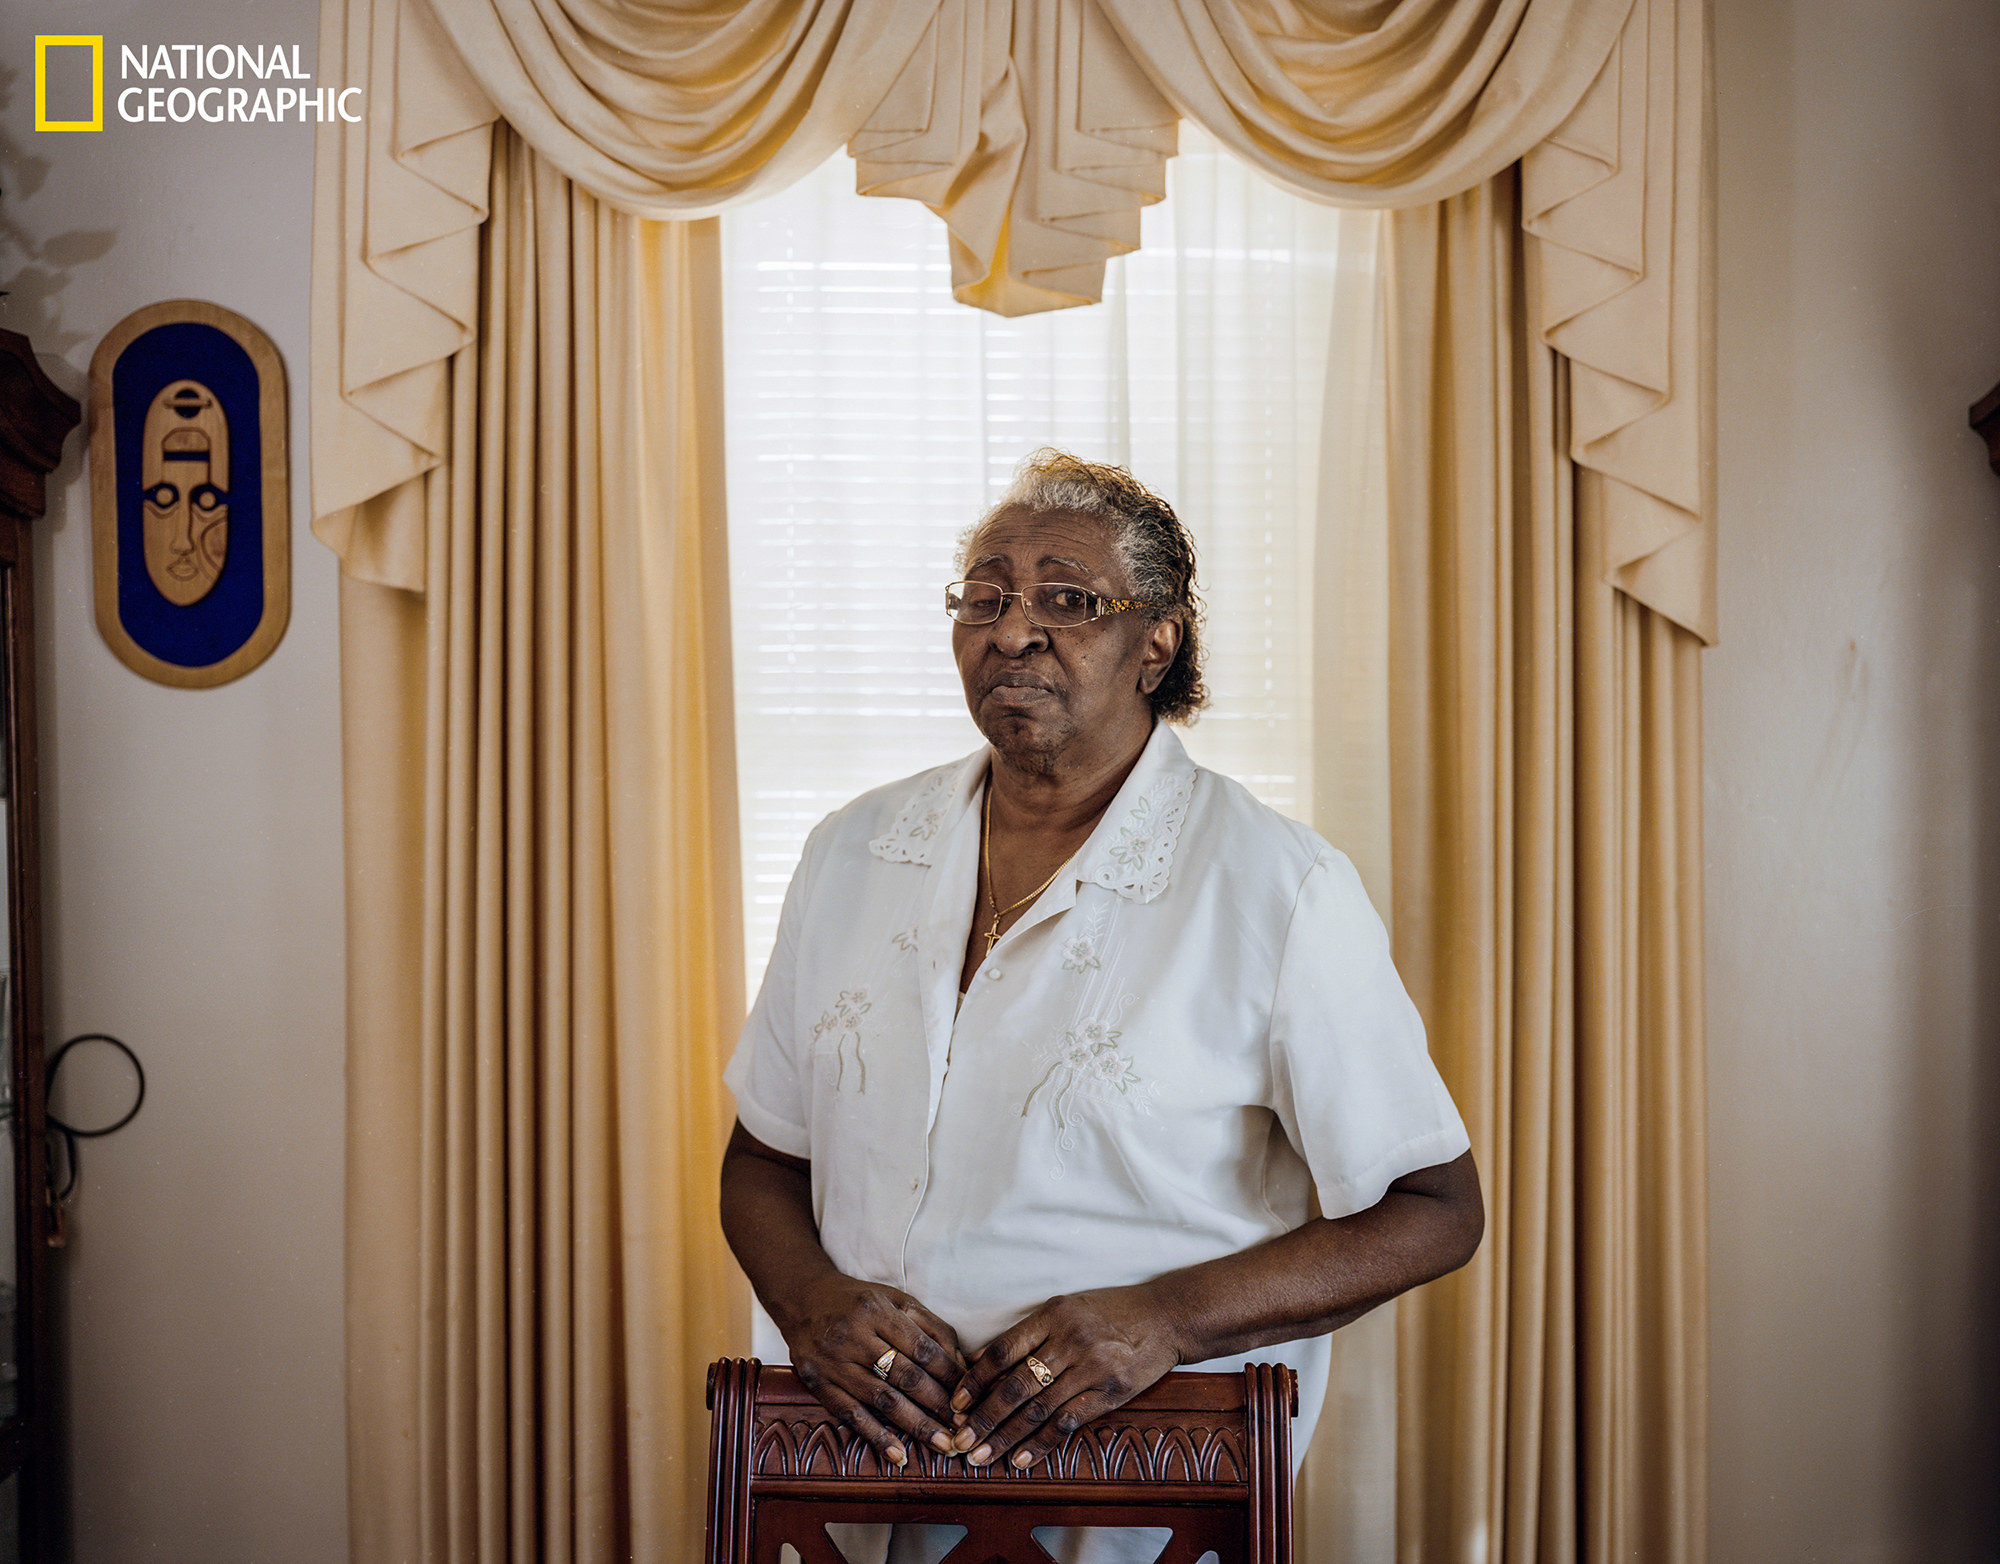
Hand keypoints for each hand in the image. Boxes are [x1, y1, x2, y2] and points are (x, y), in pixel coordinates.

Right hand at [777, 1273, 968, 1467]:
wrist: (803, 1299)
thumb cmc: (860, 1302)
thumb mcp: (896, 1300)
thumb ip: (931, 1328)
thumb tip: (961, 1366)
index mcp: (877, 1311)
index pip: (922, 1348)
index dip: (949, 1375)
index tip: (969, 1396)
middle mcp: (854, 1336)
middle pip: (904, 1376)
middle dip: (938, 1405)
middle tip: (962, 1428)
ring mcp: (834, 1362)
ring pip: (881, 1399)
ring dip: (915, 1426)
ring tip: (942, 1444)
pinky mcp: (818, 1383)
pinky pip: (851, 1415)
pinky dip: (876, 1436)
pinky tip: (899, 1454)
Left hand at [948, 1287, 1182, 1468]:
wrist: (1166, 1316)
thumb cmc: (1110, 1312)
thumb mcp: (1066, 1307)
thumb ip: (1025, 1334)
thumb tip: (977, 1359)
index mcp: (1054, 1314)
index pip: (1003, 1351)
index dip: (975, 1380)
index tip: (956, 1404)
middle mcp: (1071, 1340)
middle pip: (1016, 1385)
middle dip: (983, 1418)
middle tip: (960, 1441)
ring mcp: (1092, 1368)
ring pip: (1038, 1409)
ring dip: (1006, 1437)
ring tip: (981, 1457)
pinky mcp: (1112, 1392)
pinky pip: (1068, 1422)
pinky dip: (1042, 1443)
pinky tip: (1022, 1459)